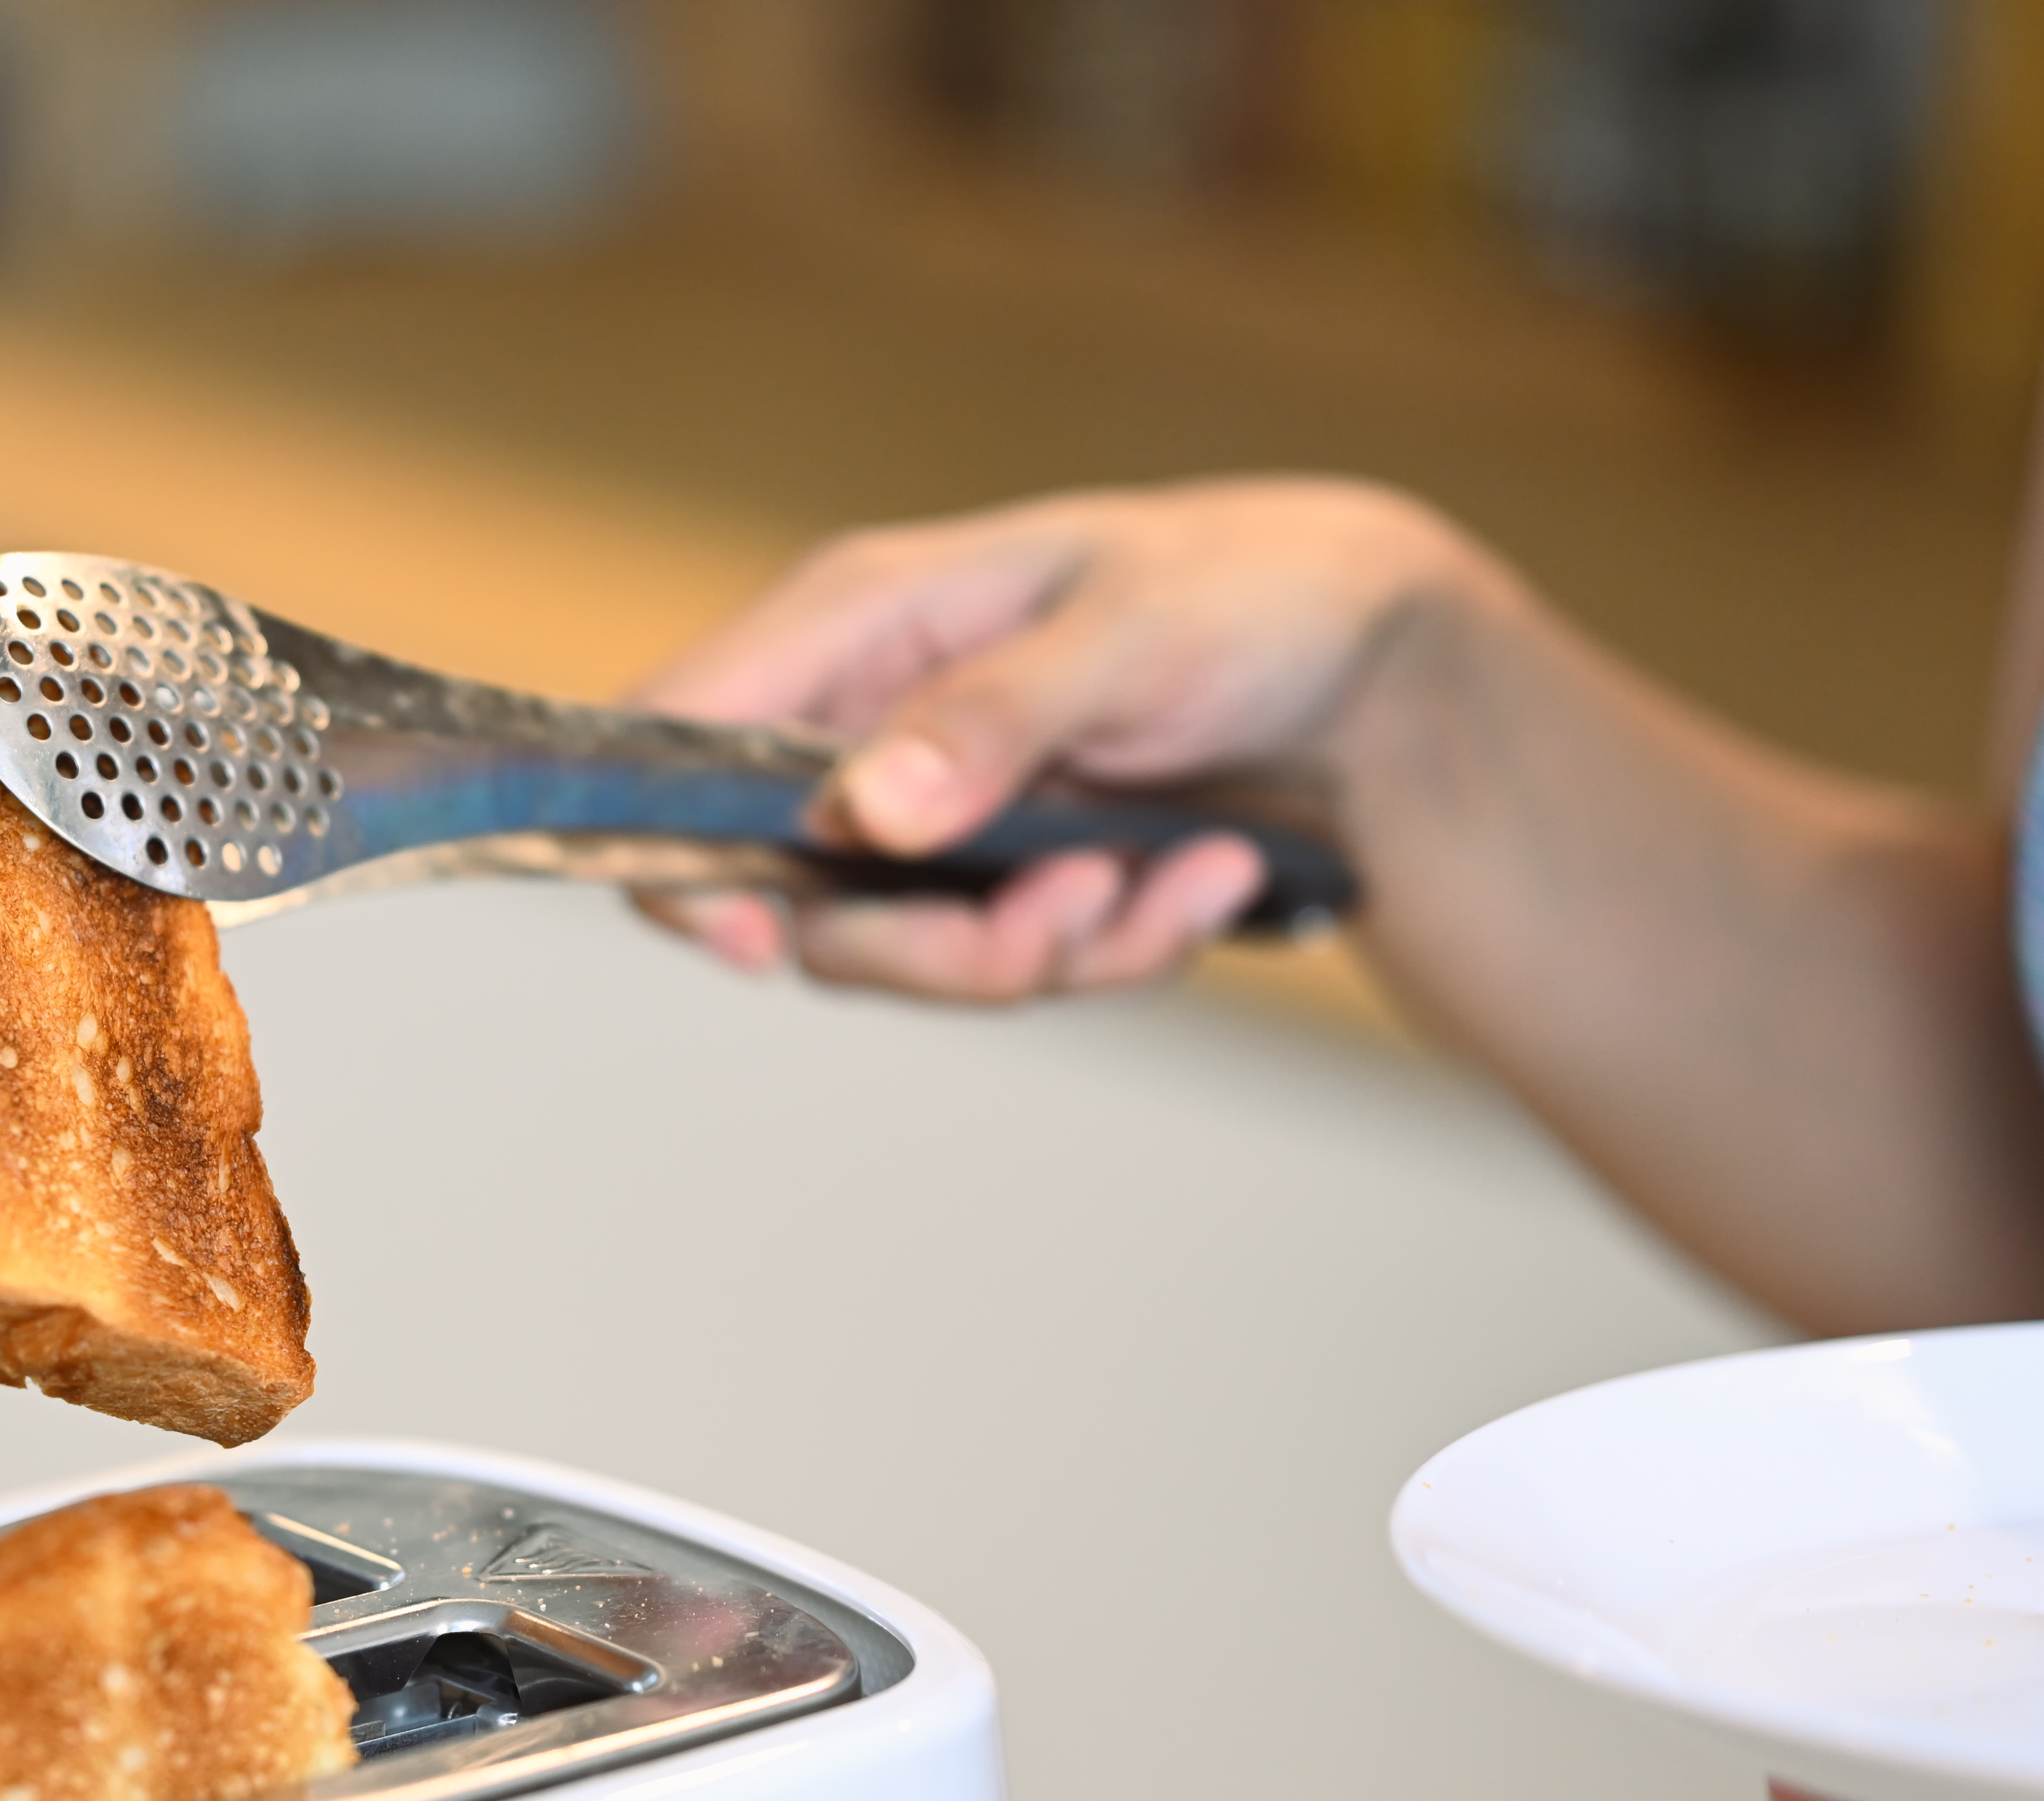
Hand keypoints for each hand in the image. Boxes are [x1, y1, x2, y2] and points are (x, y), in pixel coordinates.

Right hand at [632, 478, 1478, 999]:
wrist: (1371, 659)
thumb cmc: (1246, 594)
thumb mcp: (1128, 634)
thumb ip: (991, 719)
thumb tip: (869, 812)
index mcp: (853, 623)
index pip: (673, 741)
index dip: (674, 855)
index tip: (757, 938)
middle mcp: (861, 725)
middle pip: (791, 900)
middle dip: (938, 944)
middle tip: (1071, 910)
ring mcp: (924, 812)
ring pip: (905, 954)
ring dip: (1047, 948)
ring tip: (1173, 879)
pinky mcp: (993, 874)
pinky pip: (1008, 964)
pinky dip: (1114, 945)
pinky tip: (1204, 878)